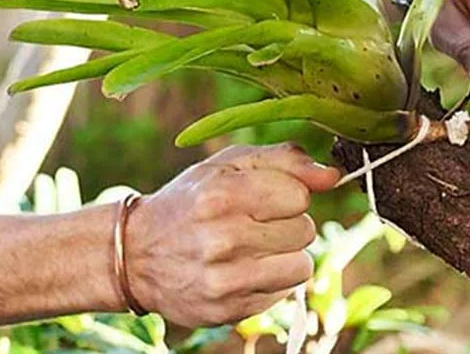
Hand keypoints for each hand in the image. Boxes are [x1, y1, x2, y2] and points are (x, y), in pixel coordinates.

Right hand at [121, 143, 338, 326]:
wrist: (136, 253)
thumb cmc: (191, 201)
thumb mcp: (226, 166)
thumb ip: (283, 161)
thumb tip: (332, 177)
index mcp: (221, 193)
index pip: (298, 195)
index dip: (286, 194)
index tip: (263, 198)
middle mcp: (222, 237)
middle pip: (304, 230)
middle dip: (286, 224)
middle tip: (254, 223)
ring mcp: (224, 278)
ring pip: (302, 265)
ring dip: (285, 255)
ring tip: (253, 248)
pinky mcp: (228, 309)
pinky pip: (284, 293)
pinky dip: (271, 281)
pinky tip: (242, 270)